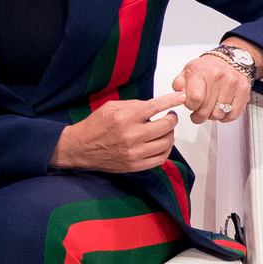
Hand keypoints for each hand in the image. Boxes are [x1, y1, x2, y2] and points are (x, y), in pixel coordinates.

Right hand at [51, 91, 185, 173]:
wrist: (80, 148)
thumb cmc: (95, 126)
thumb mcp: (111, 107)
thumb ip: (134, 105)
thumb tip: (155, 106)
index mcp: (125, 118)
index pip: (155, 107)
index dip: (171, 101)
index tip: (182, 98)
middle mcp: (131, 136)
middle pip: (166, 126)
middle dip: (172, 119)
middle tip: (170, 116)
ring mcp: (134, 153)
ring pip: (167, 143)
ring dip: (170, 134)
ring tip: (164, 130)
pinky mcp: (135, 165)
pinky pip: (161, 158)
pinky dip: (166, 150)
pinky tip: (161, 144)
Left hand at [172, 55, 252, 124]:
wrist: (230, 59)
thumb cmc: (208, 67)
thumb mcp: (187, 71)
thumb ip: (179, 85)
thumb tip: (178, 97)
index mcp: (200, 71)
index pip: (194, 98)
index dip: (190, 106)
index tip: (191, 105)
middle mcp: (218, 77)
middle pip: (206, 109)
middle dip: (199, 116)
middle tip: (197, 114)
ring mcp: (232, 84)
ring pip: (219, 113)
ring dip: (212, 116)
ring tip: (209, 110)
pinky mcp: (243, 91)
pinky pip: (233, 114)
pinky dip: (226, 117)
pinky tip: (221, 112)